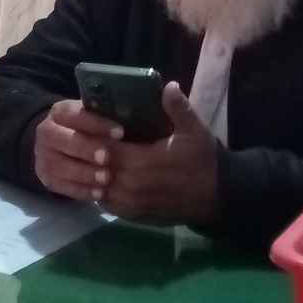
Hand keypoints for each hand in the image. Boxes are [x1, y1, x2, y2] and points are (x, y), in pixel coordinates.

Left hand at [34, 84, 218, 225]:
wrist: (218, 197)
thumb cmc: (204, 161)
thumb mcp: (194, 131)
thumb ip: (178, 108)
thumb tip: (168, 85)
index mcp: (142, 162)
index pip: (105, 149)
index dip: (95, 138)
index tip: (90, 126)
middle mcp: (131, 186)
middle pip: (97, 169)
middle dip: (90, 156)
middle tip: (84, 141)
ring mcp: (131, 204)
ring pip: (99, 188)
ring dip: (93, 175)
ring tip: (89, 160)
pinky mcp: (135, 216)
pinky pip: (108, 205)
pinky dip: (102, 192)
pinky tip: (102, 180)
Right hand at [34, 99, 123, 200]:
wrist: (60, 144)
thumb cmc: (88, 128)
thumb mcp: (94, 117)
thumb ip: (108, 117)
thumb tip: (134, 119)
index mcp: (59, 112)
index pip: (75, 114)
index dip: (97, 124)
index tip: (120, 132)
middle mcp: (46, 132)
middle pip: (62, 140)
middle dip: (86, 148)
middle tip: (107, 158)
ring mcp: (42, 156)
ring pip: (59, 165)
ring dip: (84, 173)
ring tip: (106, 179)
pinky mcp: (45, 177)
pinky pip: (60, 186)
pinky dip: (80, 190)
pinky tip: (99, 193)